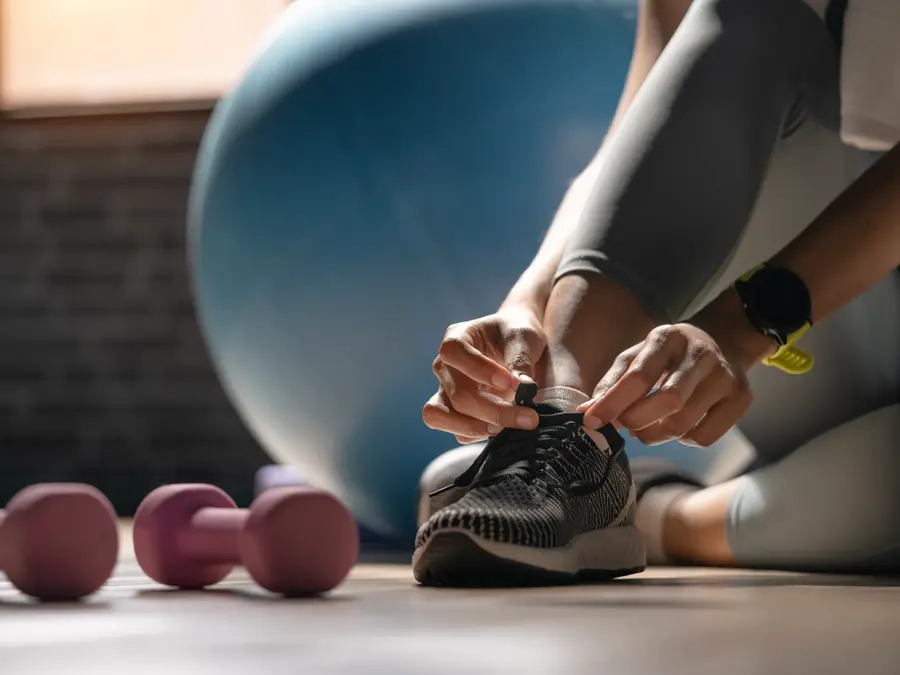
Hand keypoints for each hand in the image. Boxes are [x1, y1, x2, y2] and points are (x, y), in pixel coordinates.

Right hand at [423, 306, 545, 443]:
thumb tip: (524, 390)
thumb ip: (521, 360)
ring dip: (478, 427)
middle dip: (494, 410)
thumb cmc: (517, 333)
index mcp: (457, 338)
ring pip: (441, 416)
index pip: (454, 352)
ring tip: (509, 429)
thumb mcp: (524, 337)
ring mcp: (445, 391)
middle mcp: (444, 366)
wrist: (517, 344)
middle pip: (456, 394)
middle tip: (529, 417)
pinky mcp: (454, 413)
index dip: (479, 370)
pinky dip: (479, 435)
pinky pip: (457, 432)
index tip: (511, 382)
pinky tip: (504, 430)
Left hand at [577, 323, 752, 446]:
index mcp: (667, 338)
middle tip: (626, 426)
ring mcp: (725, 376)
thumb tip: (588, 412)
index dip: (612, 403)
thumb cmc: (668, 355)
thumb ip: (614, 382)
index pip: (638, 376)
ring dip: (656, 435)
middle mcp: (700, 355)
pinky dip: (684, 440)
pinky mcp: (741, 397)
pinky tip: (678, 426)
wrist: (723, 341)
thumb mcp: (639, 355)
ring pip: (685, 424)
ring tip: (647, 427)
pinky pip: (706, 436)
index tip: (591, 421)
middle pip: (667, 401)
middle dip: (637, 422)